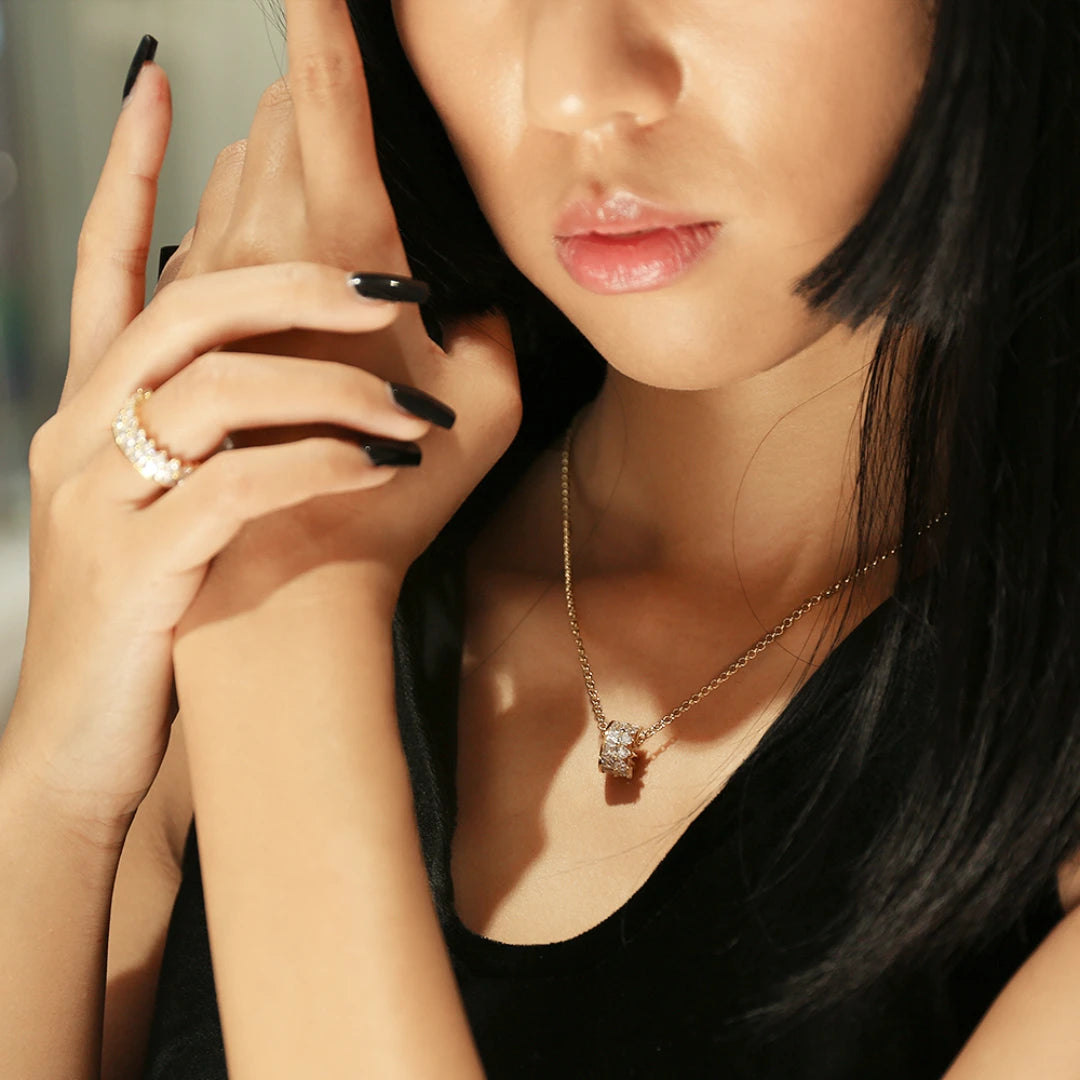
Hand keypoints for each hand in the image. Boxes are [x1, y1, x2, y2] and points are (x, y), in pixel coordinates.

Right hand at [3, 13, 518, 835]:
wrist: (90, 739)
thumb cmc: (161, 608)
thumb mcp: (180, 505)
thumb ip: (221, 429)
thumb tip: (307, 364)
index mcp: (96, 409)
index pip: (103, 262)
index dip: (131, 173)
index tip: (163, 83)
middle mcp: (83, 434)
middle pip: (179, 304)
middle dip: (289, 275)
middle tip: (389, 278)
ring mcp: (104, 495)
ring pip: (214, 387)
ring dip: (332, 387)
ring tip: (417, 410)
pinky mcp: (140, 563)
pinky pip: (237, 482)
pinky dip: (319, 461)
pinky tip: (381, 464)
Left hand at [162, 0, 520, 628]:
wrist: (282, 571)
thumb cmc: (392, 493)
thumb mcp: (489, 404)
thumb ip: (491, 320)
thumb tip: (462, 285)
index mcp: (347, 250)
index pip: (328, 98)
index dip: (322, 21)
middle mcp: (267, 246)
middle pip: (275, 118)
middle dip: (304, 96)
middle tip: (336, 100)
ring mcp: (211, 280)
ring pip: (232, 165)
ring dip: (268, 149)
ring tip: (303, 166)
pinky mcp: (181, 321)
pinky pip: (196, 223)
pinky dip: (226, 204)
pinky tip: (245, 215)